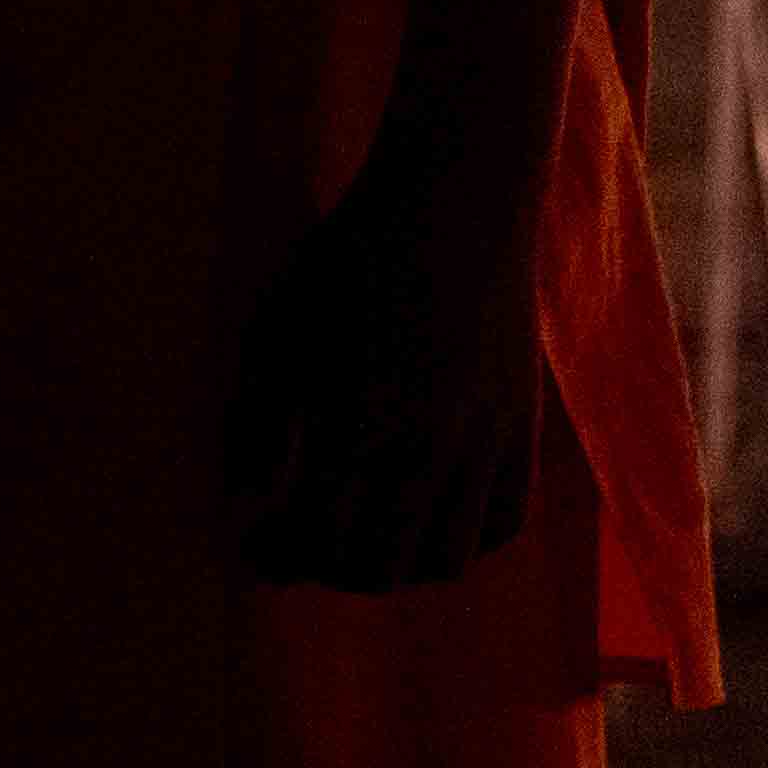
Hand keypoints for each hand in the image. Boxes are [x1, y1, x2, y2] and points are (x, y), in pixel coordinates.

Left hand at [225, 127, 544, 590]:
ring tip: (361, 538)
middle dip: (325, 567)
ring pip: (445, 558)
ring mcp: (485, 442)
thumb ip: (250, 424)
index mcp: (355, 423)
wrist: (458, 201)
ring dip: (394, 566)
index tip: (252, 542)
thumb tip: (243, 503)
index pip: (309, 536)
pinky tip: (426, 516)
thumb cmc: (351, 259)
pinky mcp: (524, 428)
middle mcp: (426, 447)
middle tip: (300, 542)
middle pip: (375, 566)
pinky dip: (464, 539)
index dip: (272, 554)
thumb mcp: (275, 328)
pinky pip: (503, 523)